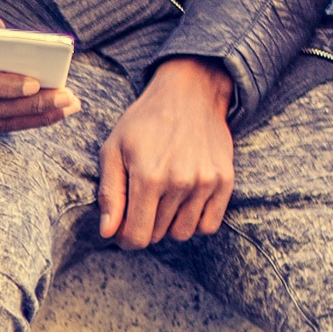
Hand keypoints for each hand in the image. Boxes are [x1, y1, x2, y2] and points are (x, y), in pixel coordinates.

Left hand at [99, 58, 236, 247]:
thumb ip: (110, 194)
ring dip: (169, 224)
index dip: (125, 238)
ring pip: (183, 233)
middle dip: (144, 225)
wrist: (190, 93)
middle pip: (157, 235)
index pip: (136, 237)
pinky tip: (184, 202)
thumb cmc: (144, 122)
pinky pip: (208, 225)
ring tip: (163, 198)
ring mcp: (206, 182)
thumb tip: (108, 232)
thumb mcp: (113, 150)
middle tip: (142, 202)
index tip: (122, 226)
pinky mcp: (225, 181)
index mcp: (148, 177)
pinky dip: (195, 221)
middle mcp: (180, 182)